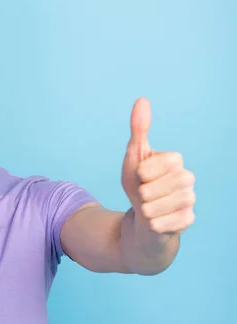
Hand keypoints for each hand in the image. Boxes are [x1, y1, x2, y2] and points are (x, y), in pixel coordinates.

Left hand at [121, 98, 195, 234]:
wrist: (140, 218)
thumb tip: (142, 100)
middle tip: (143, 194)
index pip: (166, 162)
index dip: (145, 171)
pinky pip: (165, 223)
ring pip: (164, 205)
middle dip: (146, 191)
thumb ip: (139, 130)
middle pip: (168, 184)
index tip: (140, 175)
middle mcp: (188, 179)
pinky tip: (153, 221)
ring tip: (147, 207)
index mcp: (176, 161)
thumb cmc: (138, 185)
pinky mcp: (187, 221)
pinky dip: (152, 223)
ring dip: (147, 208)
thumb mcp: (133, 157)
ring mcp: (189, 201)